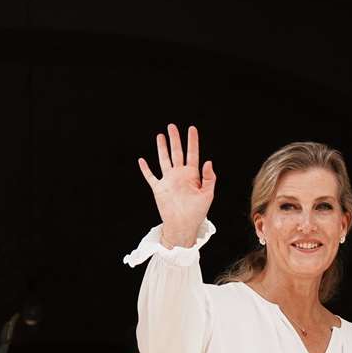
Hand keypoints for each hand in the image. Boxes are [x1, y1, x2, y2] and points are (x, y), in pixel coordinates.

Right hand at [137, 124, 215, 249]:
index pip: (192, 154)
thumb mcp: (208, 195)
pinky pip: (150, 176)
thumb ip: (209, 178)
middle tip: (172, 126)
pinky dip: (146, 169)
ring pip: (164, 160)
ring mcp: (168, 181)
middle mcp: (179, 175)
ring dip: (162, 148)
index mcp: (192, 175)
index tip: (191, 129)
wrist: (183, 226)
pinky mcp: (158, 189)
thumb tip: (208, 161)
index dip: (192, 141)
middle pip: (177, 152)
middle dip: (174, 139)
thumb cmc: (197, 213)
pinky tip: (142, 160)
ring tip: (160, 136)